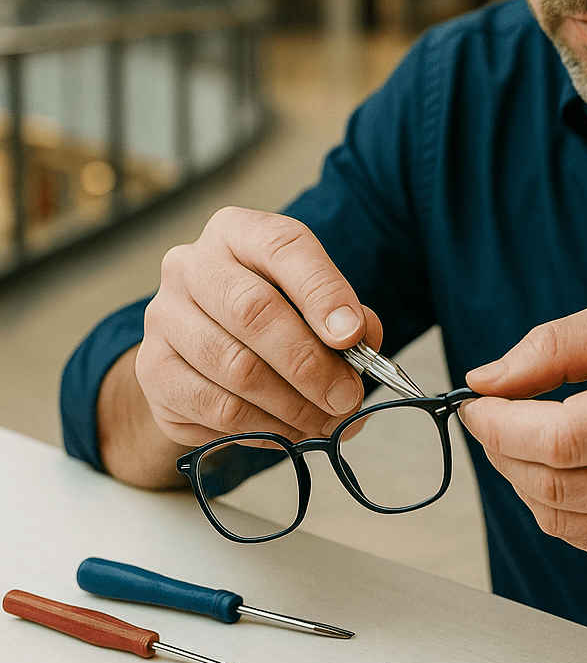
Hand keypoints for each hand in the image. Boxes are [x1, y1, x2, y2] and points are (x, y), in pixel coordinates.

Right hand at [134, 206, 381, 452]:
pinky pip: (214, 408)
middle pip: (252, 310)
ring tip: (326, 421)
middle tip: (346, 396)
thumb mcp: (312, 300)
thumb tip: (359, 345)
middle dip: (309, 362)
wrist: (203, 344)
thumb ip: (345, 316)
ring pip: (235, 368)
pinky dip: (261, 428)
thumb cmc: (272, 314)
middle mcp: (190, 266)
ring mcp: (164, 317)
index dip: (322, 293)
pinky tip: (287, 431)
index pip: (282, 247)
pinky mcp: (152, 370)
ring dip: (292, 404)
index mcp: (237, 232)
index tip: (352, 336)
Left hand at [461, 295, 586, 662]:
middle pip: (550, 482)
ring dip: (520, 475)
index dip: (500, 424)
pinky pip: (575, 534)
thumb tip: (484, 381)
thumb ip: (553, 345)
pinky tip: (567, 466)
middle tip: (494, 416)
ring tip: (530, 436)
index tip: (477, 403)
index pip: (560, 438)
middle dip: (502, 448)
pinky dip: (551, 501)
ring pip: (554, 515)